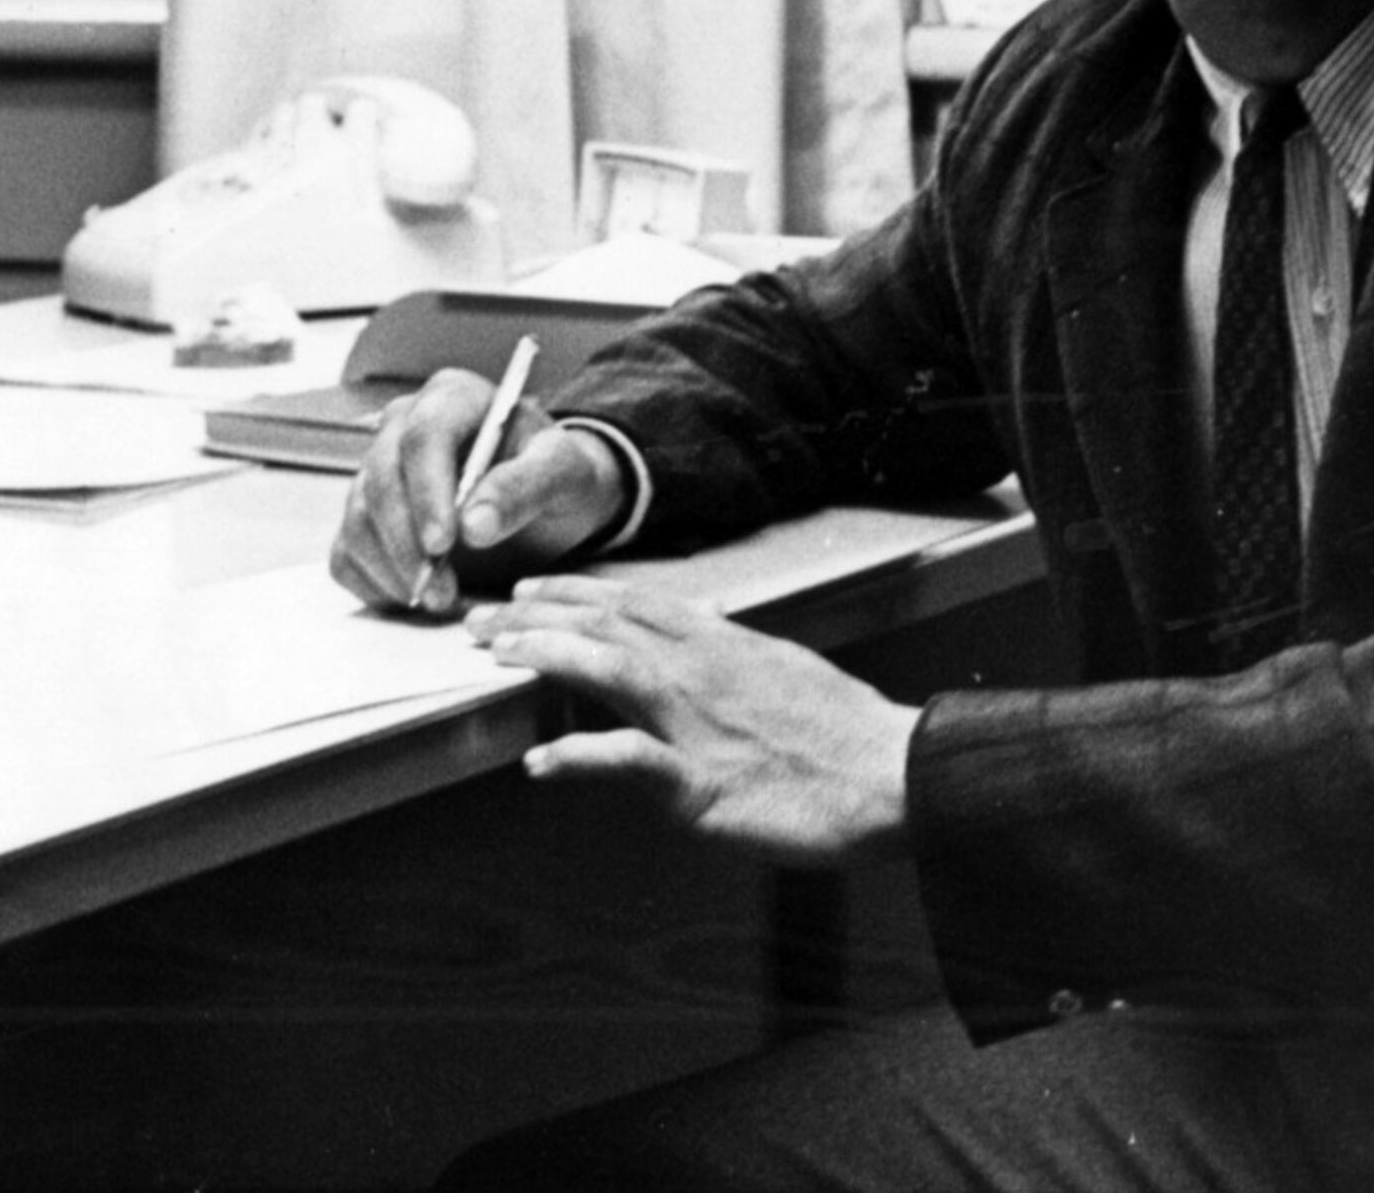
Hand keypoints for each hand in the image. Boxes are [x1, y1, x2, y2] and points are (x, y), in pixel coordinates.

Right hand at [327, 370, 626, 618]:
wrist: (547, 504)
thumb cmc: (555, 476)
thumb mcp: (563, 473)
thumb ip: (526, 487)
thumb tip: (474, 525)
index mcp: (454, 397)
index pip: (424, 435)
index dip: (427, 490)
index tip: (443, 543)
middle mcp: (403, 427)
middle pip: (381, 478)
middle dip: (406, 541)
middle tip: (440, 589)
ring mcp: (377, 472)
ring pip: (357, 519)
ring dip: (392, 568)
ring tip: (438, 599)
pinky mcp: (364, 519)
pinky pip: (346, 552)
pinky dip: (374, 582)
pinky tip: (413, 597)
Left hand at [468, 578, 917, 866]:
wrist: (891, 774)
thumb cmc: (847, 734)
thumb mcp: (787, 673)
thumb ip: (735, 661)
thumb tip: (704, 646)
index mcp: (727, 646)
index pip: (639, 604)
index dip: (578, 594)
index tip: (533, 591)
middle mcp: (707, 671)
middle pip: (611, 627)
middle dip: (539, 617)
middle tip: (481, 619)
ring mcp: (701, 724)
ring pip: (612, 671)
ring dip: (548, 657)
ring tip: (497, 656)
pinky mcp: (702, 783)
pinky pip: (632, 763)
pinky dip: (582, 757)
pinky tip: (540, 763)